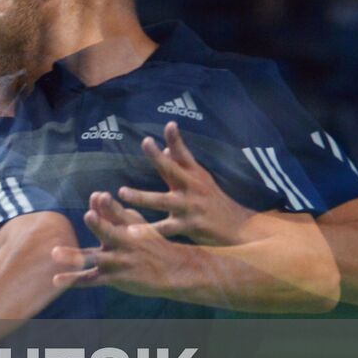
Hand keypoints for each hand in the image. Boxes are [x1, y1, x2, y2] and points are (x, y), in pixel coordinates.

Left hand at [52, 191, 193, 297]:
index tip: (99, 196)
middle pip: (109, 233)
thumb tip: (95, 194)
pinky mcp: (113, 278)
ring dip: (75, 256)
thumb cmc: (149, 241)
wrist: (174, 270)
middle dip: (99, 225)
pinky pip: (90, 279)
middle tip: (90, 215)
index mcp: (129, 226)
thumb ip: (113, 211)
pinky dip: (73, 280)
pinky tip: (55, 279)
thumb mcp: (136, 224)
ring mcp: (118, 261)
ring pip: (94, 258)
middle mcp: (123, 243)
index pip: (117, 213)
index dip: (109, 205)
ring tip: (55, 252)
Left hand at [117, 122, 253, 244]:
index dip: (177, 139)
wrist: (236, 228)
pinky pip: (164, 229)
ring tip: (122, 192)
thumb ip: (181, 164)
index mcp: (193, 175)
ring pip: (162, 200)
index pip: (184, 153)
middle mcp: (192, 187)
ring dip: (141, 196)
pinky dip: (148, 231)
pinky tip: (131, 232)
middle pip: (173, 170)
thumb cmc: (212, 200)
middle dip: (158, 157)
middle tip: (146, 142)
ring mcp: (190, 207)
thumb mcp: (200, 179)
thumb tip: (163, 149)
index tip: (170, 124)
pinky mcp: (188, 226)